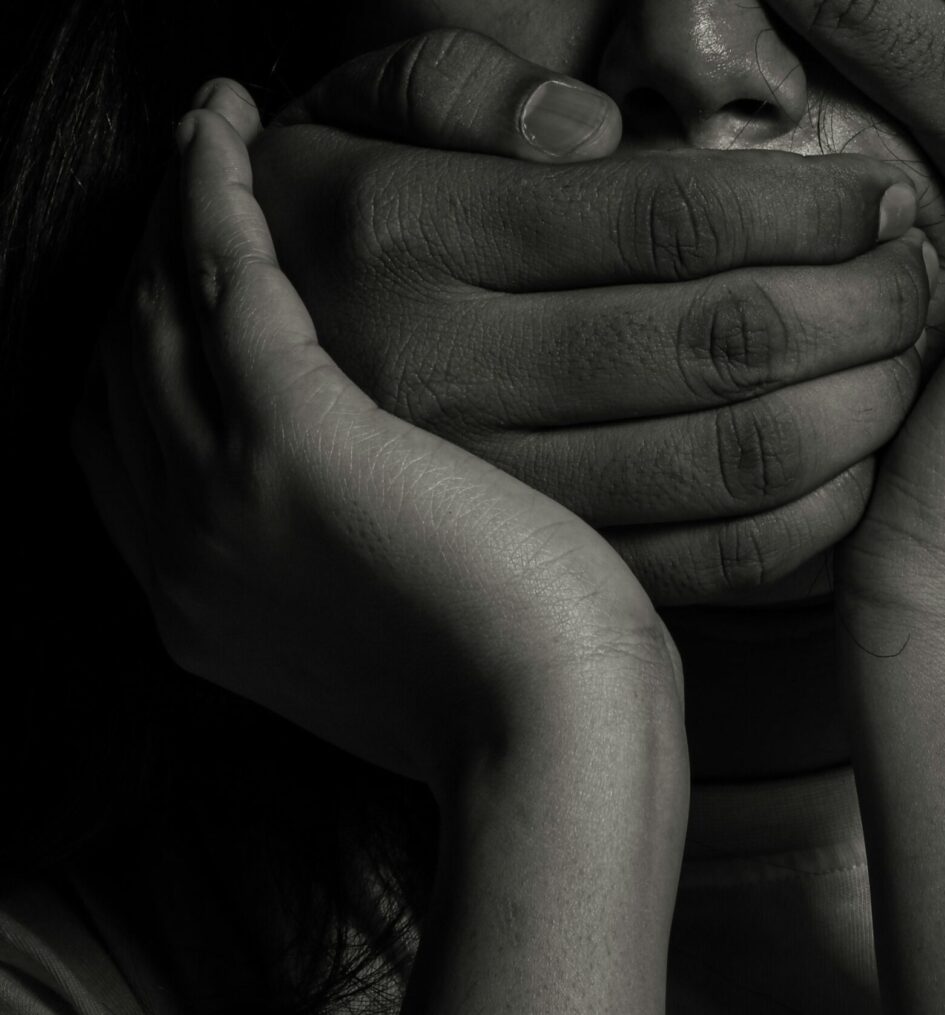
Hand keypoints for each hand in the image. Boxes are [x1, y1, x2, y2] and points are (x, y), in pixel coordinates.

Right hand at [74, 82, 686, 1008]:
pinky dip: (212, 200)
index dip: (137, 354)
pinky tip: (225, 138)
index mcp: (200, 604)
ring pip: (155, 319)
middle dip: (139, 276)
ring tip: (206, 143)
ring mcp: (219, 495)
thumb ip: (341, 573)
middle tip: (189, 191)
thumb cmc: (511, 695)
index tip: (172, 285)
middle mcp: (179, 551)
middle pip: (119, 373)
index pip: (124, 449)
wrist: (549, 739)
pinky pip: (220, 284)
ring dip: (172, 220)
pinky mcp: (294, 440)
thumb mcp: (388, 639)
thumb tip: (367, 518)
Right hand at [251, 30, 934, 604]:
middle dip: (857, 300)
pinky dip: (803, 517)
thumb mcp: (345, 116)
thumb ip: (456, 87)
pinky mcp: (527, 566)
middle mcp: (446, 371)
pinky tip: (852, 463)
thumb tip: (591, 127)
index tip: (880, 198)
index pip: (668, 217)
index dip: (806, 208)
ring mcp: (491, 487)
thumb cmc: (317, 231)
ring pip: (724, 457)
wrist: (220, 406)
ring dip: (854, 405)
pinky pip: (697, 561)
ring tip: (904, 355)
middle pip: (717, 337)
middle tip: (914, 271)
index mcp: (412, 237)